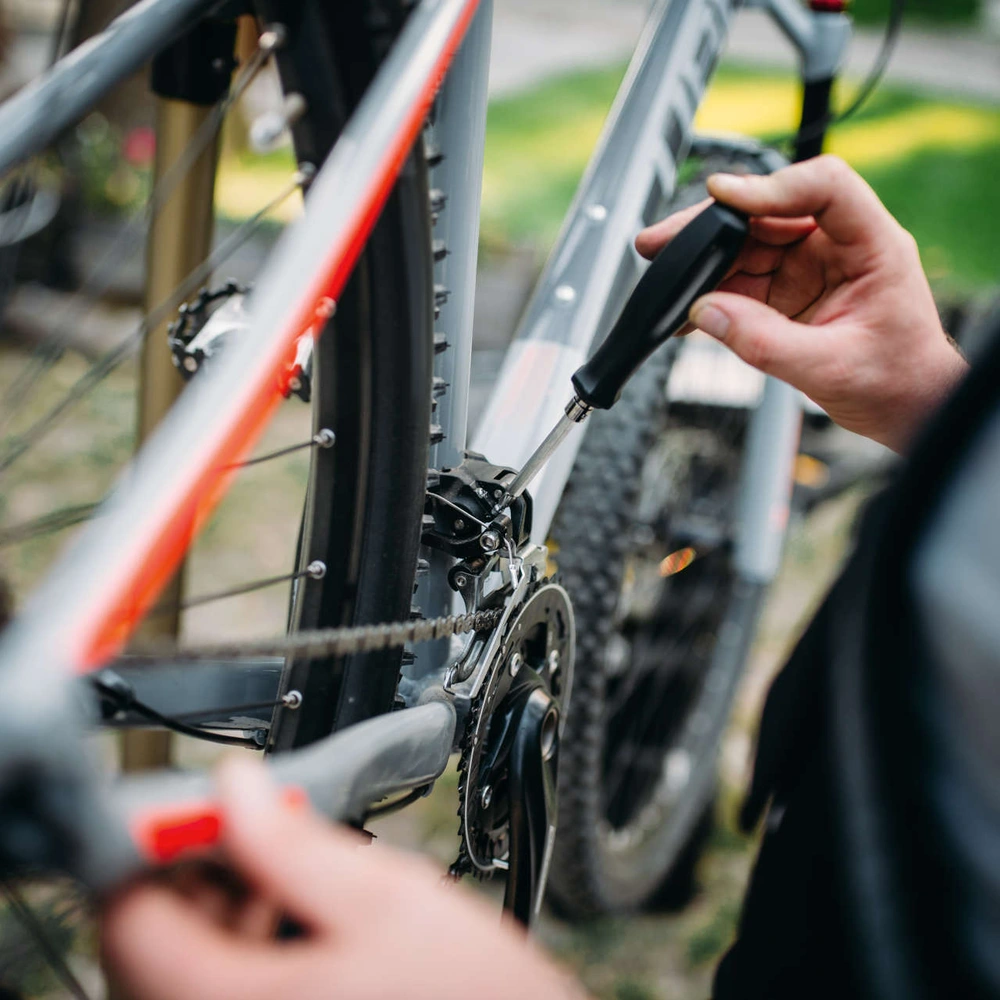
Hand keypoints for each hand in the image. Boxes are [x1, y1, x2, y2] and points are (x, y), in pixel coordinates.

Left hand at [102, 759, 586, 999]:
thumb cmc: (470, 999)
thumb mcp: (384, 897)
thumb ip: (291, 841)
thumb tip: (234, 783)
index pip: (126, 914)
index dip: (155, 844)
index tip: (199, 804)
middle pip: (152, 940)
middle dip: (200, 869)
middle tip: (261, 824)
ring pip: (186, 965)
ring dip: (225, 904)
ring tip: (295, 866)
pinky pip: (224, 988)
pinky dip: (246, 943)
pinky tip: (302, 918)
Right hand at [636, 156, 967, 451]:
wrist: (905, 407)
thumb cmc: (896, 380)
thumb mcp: (830, 368)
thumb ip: (766, 342)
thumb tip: (706, 312)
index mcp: (871, 245)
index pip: (825, 187)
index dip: (772, 186)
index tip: (724, 195)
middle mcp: (837, 247)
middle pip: (767, 214)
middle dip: (711, 228)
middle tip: (662, 243)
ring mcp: (809, 267)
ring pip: (746, 248)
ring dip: (703, 264)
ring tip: (666, 287)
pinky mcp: (787, 292)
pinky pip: (741, 282)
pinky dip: (710, 294)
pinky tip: (685, 311)